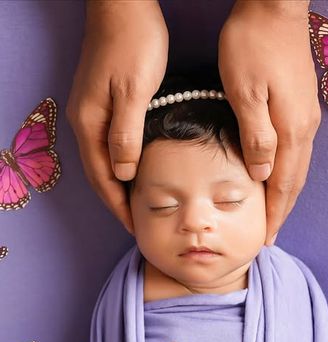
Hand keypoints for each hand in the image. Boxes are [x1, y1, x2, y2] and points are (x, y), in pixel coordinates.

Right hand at [66, 1, 168, 232]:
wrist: (124, 5)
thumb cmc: (133, 44)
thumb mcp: (133, 92)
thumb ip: (125, 135)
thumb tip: (122, 174)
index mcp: (90, 123)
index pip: (102, 178)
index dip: (118, 205)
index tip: (134, 226)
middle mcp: (85, 122)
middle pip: (99, 174)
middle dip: (116, 201)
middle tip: (135, 223)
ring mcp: (91, 112)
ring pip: (103, 161)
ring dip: (118, 186)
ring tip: (136, 205)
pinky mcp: (101, 103)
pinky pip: (108, 146)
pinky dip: (120, 165)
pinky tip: (134, 171)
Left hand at [219, 0, 320, 242]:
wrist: (274, 7)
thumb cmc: (252, 47)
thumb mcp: (246, 94)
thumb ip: (256, 138)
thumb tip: (263, 174)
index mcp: (291, 130)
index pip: (284, 185)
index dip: (275, 213)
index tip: (267, 237)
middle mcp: (304, 128)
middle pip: (295, 181)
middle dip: (282, 210)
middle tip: (271, 234)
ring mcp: (305, 116)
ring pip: (297, 167)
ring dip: (286, 193)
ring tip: (274, 213)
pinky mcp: (301, 105)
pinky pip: (296, 151)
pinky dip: (287, 172)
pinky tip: (277, 177)